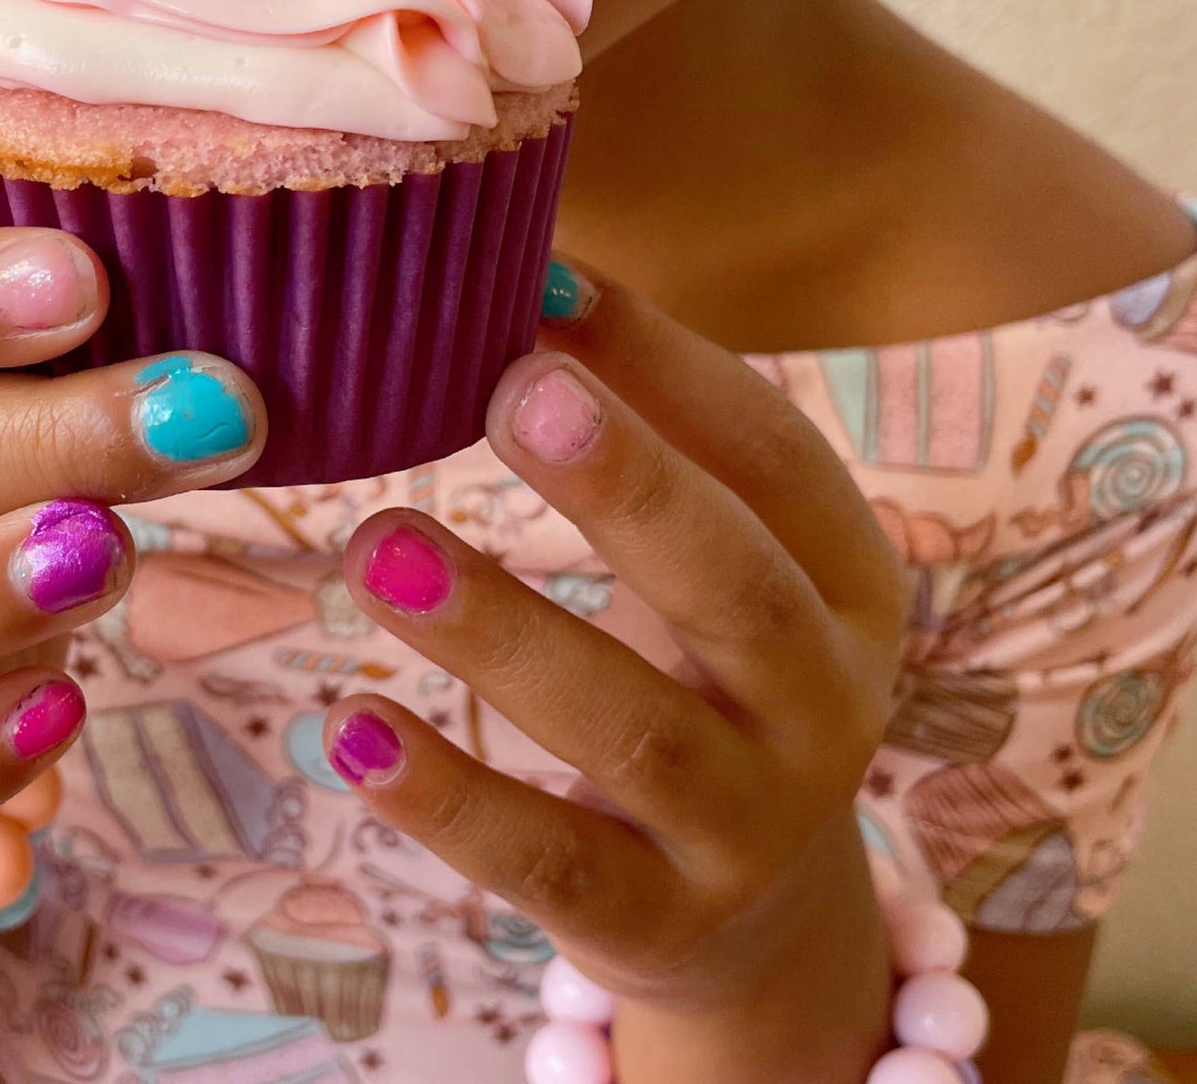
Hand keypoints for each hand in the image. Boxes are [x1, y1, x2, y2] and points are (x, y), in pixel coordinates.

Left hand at [320, 268, 908, 1080]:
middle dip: (626, 485)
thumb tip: (520, 274)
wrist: (756, 909)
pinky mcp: (654, 921)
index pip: (778, 459)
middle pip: (735, 589)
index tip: (543, 288)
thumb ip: (638, 423)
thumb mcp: (710, 549)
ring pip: (629, 724)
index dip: (668, 370)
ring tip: (376, 545)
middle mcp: (821, 704)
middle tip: (507, 388)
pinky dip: (448, 797)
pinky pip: (547, 856)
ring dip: (501, 630)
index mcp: (845, 582)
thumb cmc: (703, 664)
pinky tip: (351, 727)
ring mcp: (746, 826)